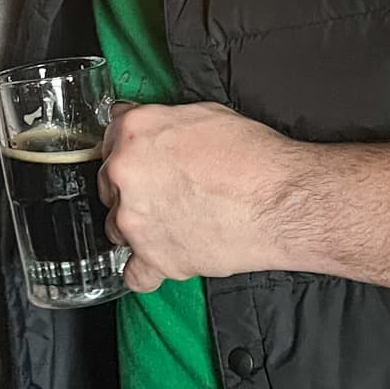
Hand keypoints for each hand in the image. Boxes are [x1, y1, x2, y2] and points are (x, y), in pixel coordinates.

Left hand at [99, 102, 302, 293]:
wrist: (281, 200)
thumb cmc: (254, 158)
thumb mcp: (205, 114)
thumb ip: (161, 121)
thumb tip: (143, 122)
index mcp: (135, 132)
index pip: (110, 141)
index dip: (130, 154)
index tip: (143, 164)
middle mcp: (126, 174)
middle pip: (109, 187)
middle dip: (132, 191)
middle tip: (169, 193)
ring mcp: (135, 220)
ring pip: (117, 228)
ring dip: (139, 228)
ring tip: (178, 223)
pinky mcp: (154, 258)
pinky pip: (135, 274)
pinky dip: (148, 270)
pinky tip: (166, 257)